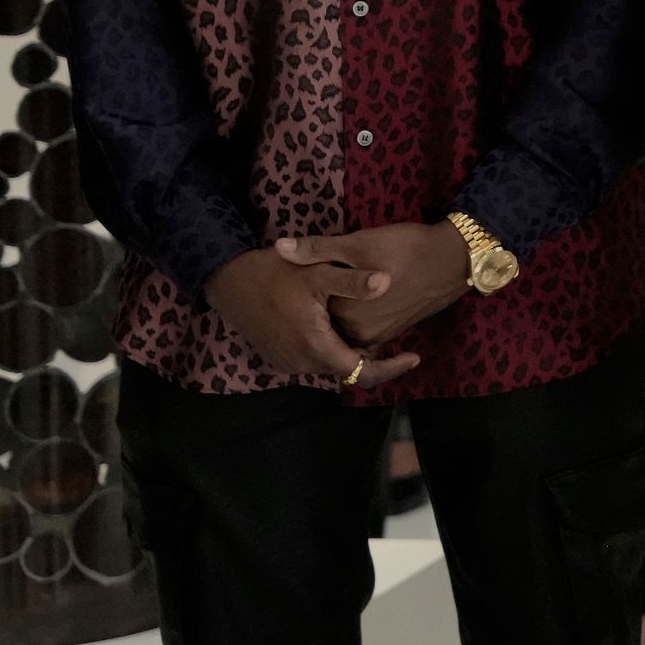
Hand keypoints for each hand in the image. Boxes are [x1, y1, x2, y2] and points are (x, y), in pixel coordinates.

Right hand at [203, 247, 420, 387]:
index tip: (416, 356)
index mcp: (315, 346)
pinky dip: (333, 349)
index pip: (361, 372)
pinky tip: (343, 327)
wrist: (228, 280)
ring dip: (352, 352)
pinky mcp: (279, 357)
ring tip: (375, 328)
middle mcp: (301, 363)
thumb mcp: (317, 272)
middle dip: (374, 357)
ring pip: (331, 364)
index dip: (391, 368)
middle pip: (348, 370)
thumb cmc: (274, 274)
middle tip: (400, 337)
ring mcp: (287, 363)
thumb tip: (387, 282)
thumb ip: (352, 281)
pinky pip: (315, 359)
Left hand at [279, 223, 471, 347]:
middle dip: (324, 301)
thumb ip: (317, 249)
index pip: (311, 308)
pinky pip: (366, 329)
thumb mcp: (359, 243)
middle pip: (329, 319)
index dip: (307, 289)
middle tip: (324, 275)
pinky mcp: (395, 330)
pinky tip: (362, 294)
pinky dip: (360, 314)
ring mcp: (380, 334)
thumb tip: (278, 248)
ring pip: (348, 325)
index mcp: (346, 314)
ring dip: (342, 308)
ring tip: (341, 282)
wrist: (454, 257)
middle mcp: (360, 333)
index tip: (308, 271)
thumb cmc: (405, 248)